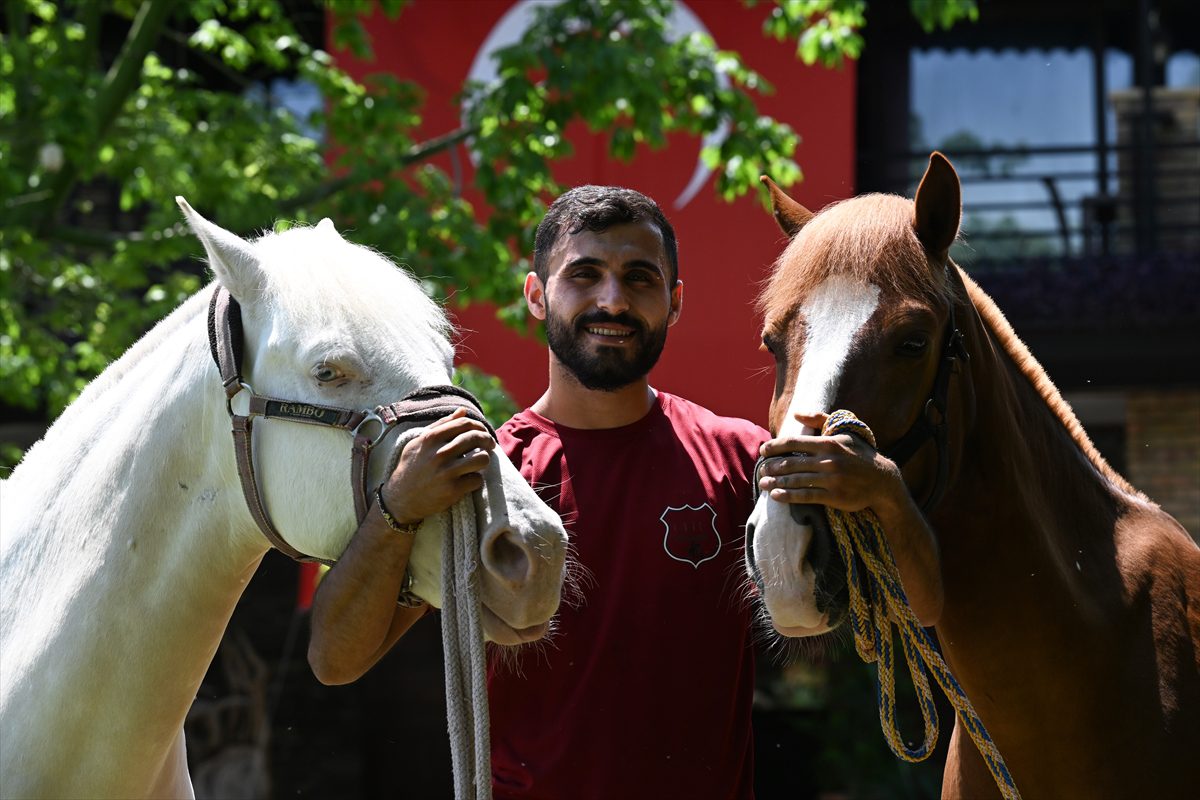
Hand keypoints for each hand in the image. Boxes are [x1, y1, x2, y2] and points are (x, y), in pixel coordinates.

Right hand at [380, 408, 494, 522]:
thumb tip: (463, 411)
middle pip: (475, 438)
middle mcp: (438, 454)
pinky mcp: (452, 490)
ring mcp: (446, 472)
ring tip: (481, 462)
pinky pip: (477, 480)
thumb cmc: (412, 467)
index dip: (479, 426)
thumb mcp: (420, 442)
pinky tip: (470, 480)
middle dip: (487, 440)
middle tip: (490, 445)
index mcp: (430, 438)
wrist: (400, 498)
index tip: (482, 432)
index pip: (464, 423)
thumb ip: (441, 425)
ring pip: (481, 458)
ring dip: (485, 459)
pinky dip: (476, 480)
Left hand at [757, 412, 906, 515]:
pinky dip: (788, 496)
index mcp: (828, 443)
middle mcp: (828, 460)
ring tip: (763, 484)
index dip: (774, 446)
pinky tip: (776, 496)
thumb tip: (797, 413)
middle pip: (791, 462)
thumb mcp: (844, 432)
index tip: (762, 450)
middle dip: (771, 467)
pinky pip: (806, 496)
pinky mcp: (834, 496)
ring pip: (795, 480)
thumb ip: (820, 420)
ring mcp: (831, 479)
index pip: (794, 442)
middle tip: (761, 470)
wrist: (882, 481)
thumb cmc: (860, 454)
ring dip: (775, 482)